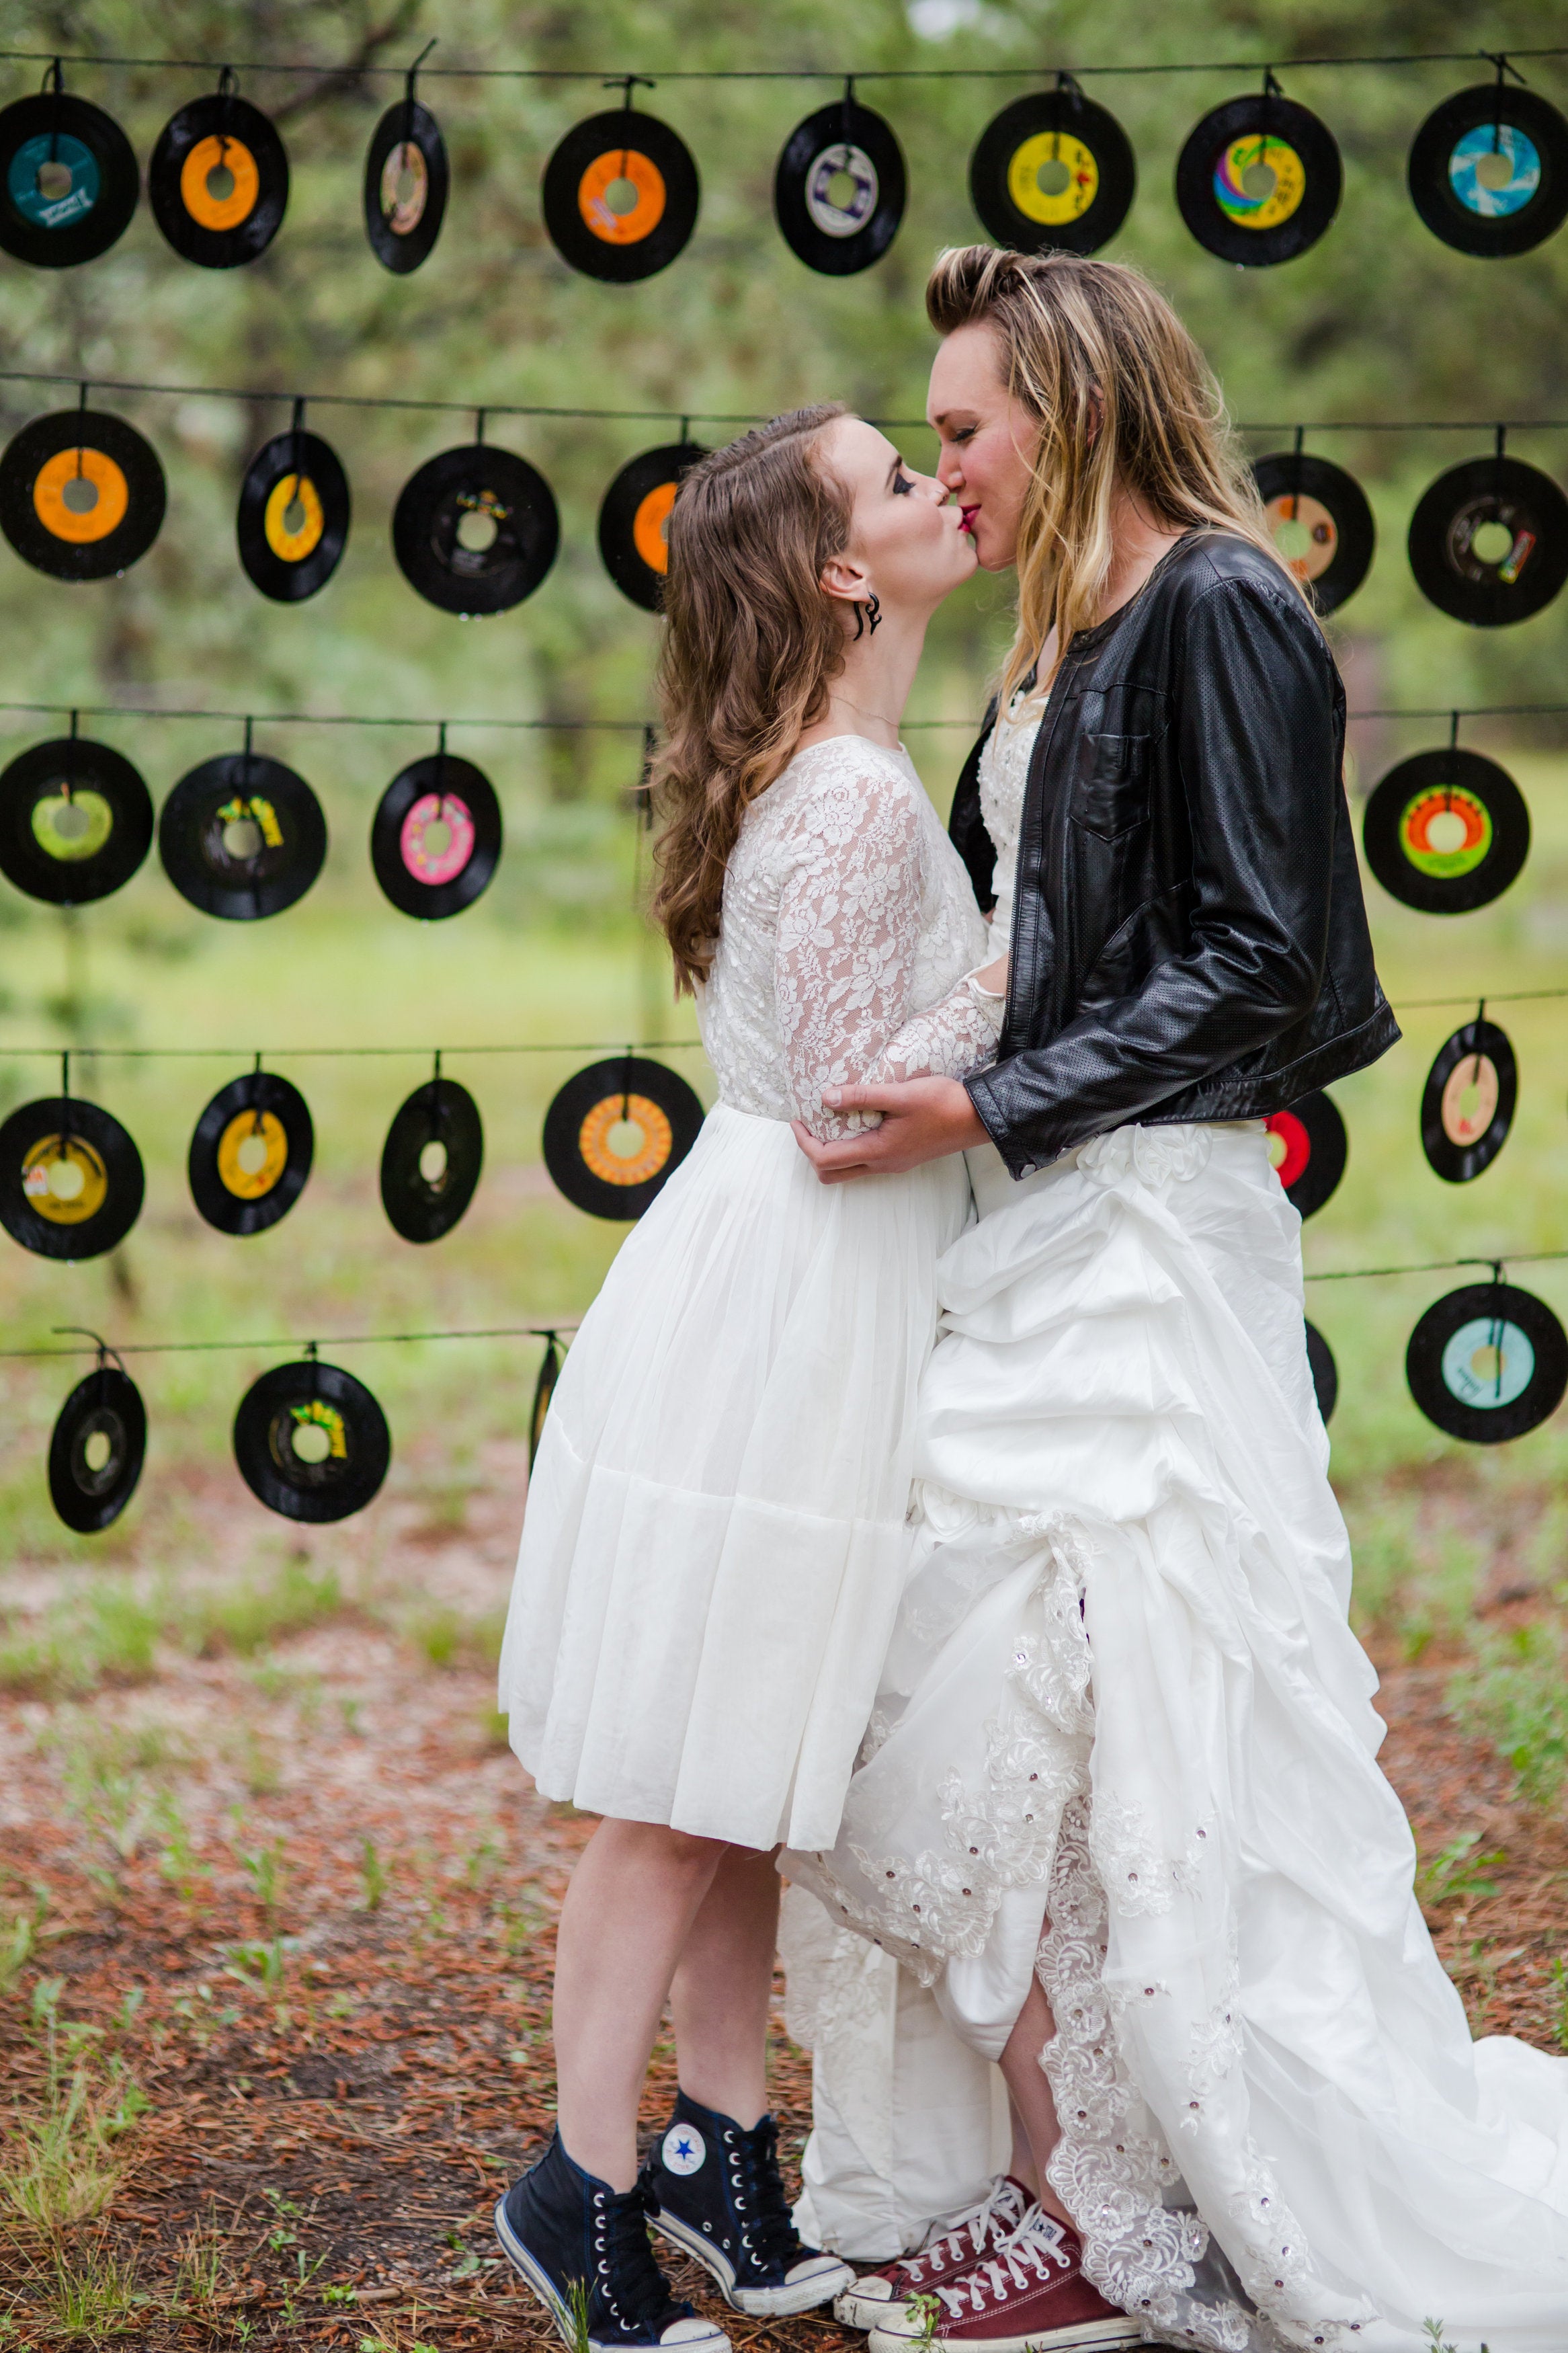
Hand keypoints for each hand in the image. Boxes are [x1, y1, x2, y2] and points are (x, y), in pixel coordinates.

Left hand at [791, 1076, 987, 1183]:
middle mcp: (882, 1164)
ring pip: (849, 1169)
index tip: (796, 1120)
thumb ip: (862, 1096)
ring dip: (832, 1151)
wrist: (978, 1118)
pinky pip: (865, 1161)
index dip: (804, 1143)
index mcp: (878, 1152)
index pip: (825, 1159)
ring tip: (828, 1121)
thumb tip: (826, 1097)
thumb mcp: (900, 1094)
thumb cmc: (942, 1104)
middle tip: (807, 1125)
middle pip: (832, 1174)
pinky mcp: (902, 1157)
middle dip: (812, 1152)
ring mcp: (893, 1164)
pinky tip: (855, 1122)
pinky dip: (850, 1147)